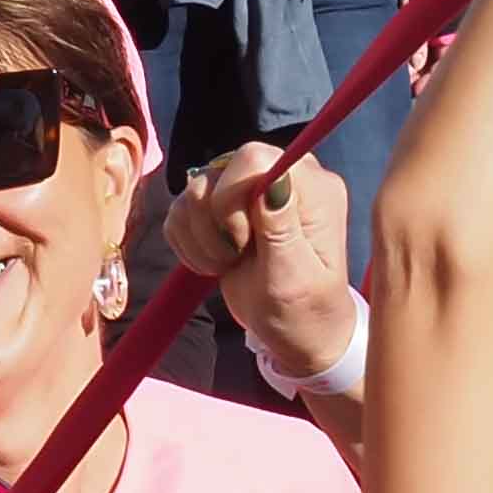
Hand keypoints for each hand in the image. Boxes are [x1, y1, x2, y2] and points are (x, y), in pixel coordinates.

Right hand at [165, 140, 358, 380]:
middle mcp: (281, 177)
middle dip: (213, 222)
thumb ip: (282, 229)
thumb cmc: (305, 312)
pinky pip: (180, 208)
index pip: (254, 158)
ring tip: (226, 264)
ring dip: (198, 236)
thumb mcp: (295, 280)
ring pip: (193, 189)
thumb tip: (274, 179)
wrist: (296, 335)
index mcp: (313, 188)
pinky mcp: (222, 207)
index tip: (242, 242)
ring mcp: (249, 189)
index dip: (232, 199)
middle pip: (217, 170)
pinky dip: (187, 242)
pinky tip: (213, 263)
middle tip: (235, 257)